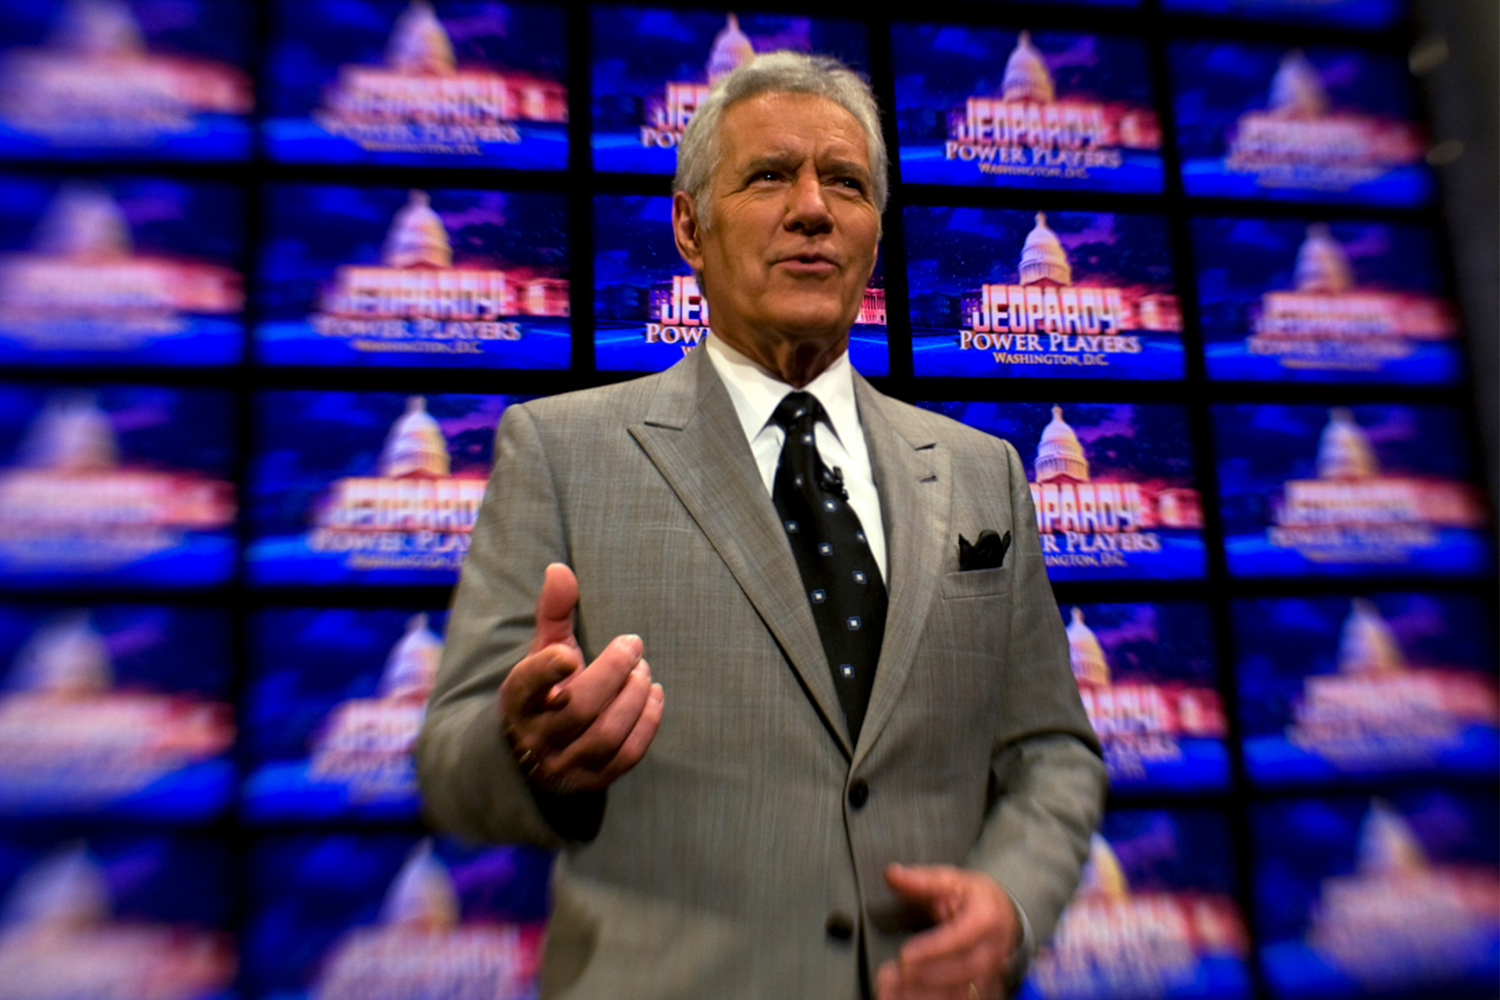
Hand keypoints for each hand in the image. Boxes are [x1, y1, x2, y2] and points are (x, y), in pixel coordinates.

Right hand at [498, 563, 663, 793]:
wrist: (540, 750)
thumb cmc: (548, 687)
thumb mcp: (544, 649)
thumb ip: (553, 612)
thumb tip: (559, 568)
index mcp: (517, 700)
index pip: (526, 688)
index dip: (547, 672)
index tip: (570, 654)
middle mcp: (536, 737)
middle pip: (579, 708)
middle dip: (614, 672)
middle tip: (634, 646)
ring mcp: (564, 764)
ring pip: (605, 734)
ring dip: (633, 697)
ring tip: (644, 671)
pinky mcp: (592, 781)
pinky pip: (626, 756)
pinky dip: (647, 723)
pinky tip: (654, 695)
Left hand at [875, 864, 1020, 999]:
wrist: (1003, 915)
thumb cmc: (975, 898)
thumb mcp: (951, 879)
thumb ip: (921, 881)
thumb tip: (893, 875)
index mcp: (986, 918)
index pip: (961, 938)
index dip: (933, 949)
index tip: (905, 955)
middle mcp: (991, 950)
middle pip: (962, 971)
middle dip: (926, 976)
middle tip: (895, 974)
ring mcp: (989, 973)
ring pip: (962, 993)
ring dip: (927, 995)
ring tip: (895, 991)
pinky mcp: (981, 989)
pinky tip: (906, 998)